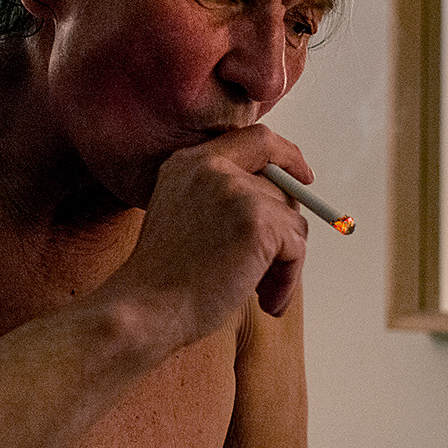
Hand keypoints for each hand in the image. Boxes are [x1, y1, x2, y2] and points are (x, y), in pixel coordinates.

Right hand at [103, 124, 310, 348]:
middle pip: (281, 188)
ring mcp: (237, 192)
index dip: (286, 156)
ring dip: (285, 263)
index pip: (256, 138)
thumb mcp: (183, 216)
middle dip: (284, 231)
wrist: (145, 309)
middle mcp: (214, 169)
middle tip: (269, 273)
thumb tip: (285, 206)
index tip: (302, 177)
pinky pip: (297, 248)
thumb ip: (223, 199)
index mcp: (191, 162)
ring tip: (262, 293)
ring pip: (293, 222)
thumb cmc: (164, 278)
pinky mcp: (258, 223)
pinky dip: (289, 279)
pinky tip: (266, 301)